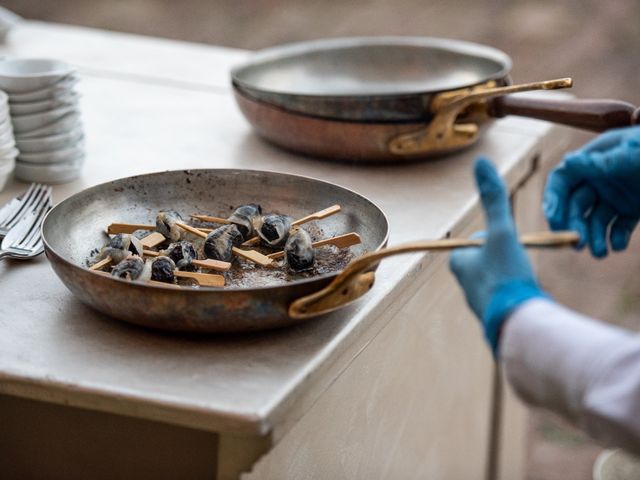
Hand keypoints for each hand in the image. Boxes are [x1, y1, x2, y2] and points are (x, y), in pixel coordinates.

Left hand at [449, 158, 545, 353]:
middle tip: (517, 269)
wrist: (517, 323)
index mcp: (458, 261)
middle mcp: (463, 281)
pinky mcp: (494, 314)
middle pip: (493, 256)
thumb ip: (493, 198)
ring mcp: (478, 299)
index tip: (509, 252)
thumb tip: (480, 160)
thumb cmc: (506, 274)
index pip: (482, 238)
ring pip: (502, 275)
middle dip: (510, 259)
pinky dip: (519, 292)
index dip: (502, 239)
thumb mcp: (502, 231)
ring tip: (521, 284)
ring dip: (515, 276)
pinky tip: (526, 299)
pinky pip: (509, 294)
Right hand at [544, 126, 639, 257]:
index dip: (553, 198)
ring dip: (592, 236)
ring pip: (594, 219)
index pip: (563, 179)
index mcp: (597, 158)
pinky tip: (619, 245)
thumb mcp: (637, 154)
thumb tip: (569, 162)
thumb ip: (607, 160)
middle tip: (578, 244)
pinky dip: (615, 237)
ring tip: (600, 252)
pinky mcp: (633, 209)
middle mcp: (602, 178)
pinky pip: (617, 226)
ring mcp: (617, 194)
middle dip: (573, 224)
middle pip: (575, 203)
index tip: (553, 219)